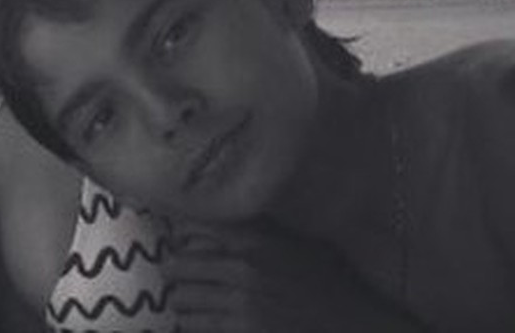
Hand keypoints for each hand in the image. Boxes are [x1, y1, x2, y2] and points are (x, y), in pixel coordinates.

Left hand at [166, 220, 423, 332]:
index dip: (179, 234)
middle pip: (178, 265)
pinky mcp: (244, 332)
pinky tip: (202, 321)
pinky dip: (192, 324)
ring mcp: (241, 304)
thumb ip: (260, 229)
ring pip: (181, 300)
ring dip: (182, 302)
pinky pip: (195, 327)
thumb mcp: (299, 244)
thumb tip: (223, 213)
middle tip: (179, 276)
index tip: (175, 238)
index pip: (191, 226)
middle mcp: (242, 268)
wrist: (359, 326)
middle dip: (176, 273)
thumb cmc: (333, 284)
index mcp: (254, 239)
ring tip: (188, 302)